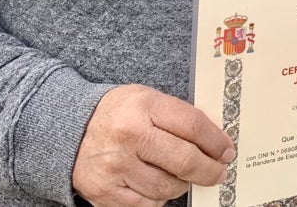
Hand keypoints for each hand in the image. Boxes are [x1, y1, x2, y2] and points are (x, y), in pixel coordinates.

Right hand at [72, 84, 235, 206]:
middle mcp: (129, 136)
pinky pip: (148, 205)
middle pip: (185, 160)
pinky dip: (159, 198)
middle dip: (209, 170)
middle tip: (218, 172)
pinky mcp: (105, 192)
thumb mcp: (148, 100)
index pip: (193, 125)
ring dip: (183, 184)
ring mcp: (116, 166)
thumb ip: (178, 118)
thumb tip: (215, 142)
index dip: (216, 142)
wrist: (70, 129)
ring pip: (168, 187)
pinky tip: (158, 186)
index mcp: (143, 106)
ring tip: (183, 175)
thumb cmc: (119, 114)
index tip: (227, 151)